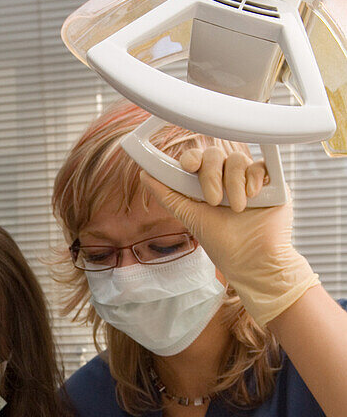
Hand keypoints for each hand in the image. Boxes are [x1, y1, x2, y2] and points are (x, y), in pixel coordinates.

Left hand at [141, 149, 318, 325]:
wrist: (253, 261)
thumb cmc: (222, 244)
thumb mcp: (190, 218)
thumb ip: (169, 196)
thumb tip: (145, 175)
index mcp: (205, 186)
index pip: (196, 160)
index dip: (191, 158)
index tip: (188, 166)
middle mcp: (226, 180)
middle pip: (215, 155)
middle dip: (210, 175)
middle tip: (213, 201)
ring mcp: (247, 180)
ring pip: (237, 159)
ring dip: (233, 183)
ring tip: (237, 209)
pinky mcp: (271, 183)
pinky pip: (261, 165)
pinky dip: (254, 177)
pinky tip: (253, 196)